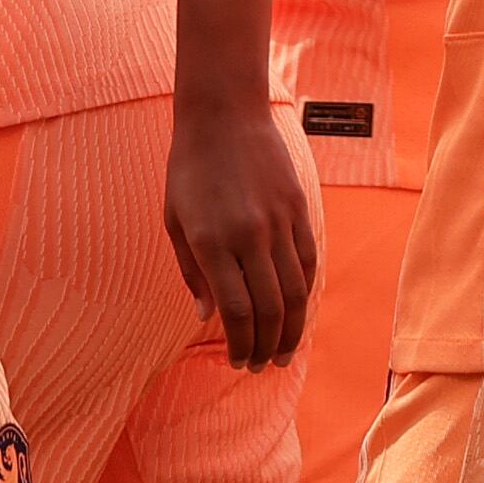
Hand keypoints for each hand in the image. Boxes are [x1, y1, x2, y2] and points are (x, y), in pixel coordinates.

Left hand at [163, 93, 318, 368]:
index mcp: (212, 242)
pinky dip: (307, 291)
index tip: (238, 363)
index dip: (240, 344)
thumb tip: (207, 317)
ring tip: (284, 352)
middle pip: (269, 307)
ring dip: (291, 328)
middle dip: (266, 345)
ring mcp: (280, 221)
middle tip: (261, 367)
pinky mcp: (299, 208)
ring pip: (296, 289)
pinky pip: (309, 260)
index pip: (236, 310)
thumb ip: (192, 272)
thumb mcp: (175, 222)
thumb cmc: (188, 170)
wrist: (224, 115)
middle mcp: (250, 235)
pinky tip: (300, 312)